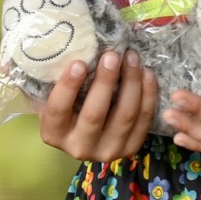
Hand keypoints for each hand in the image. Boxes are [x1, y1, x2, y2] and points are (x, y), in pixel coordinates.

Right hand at [37, 49, 155, 163]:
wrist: (84, 131)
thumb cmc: (66, 103)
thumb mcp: (52, 94)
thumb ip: (54, 80)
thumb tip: (64, 48)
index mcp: (53, 133)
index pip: (58, 110)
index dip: (68, 87)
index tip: (79, 62)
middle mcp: (79, 147)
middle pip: (94, 115)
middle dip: (105, 82)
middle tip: (112, 55)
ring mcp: (107, 151)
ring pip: (124, 117)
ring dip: (131, 83)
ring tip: (132, 58)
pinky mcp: (130, 147)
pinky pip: (143, 120)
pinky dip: (148, 95)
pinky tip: (147, 73)